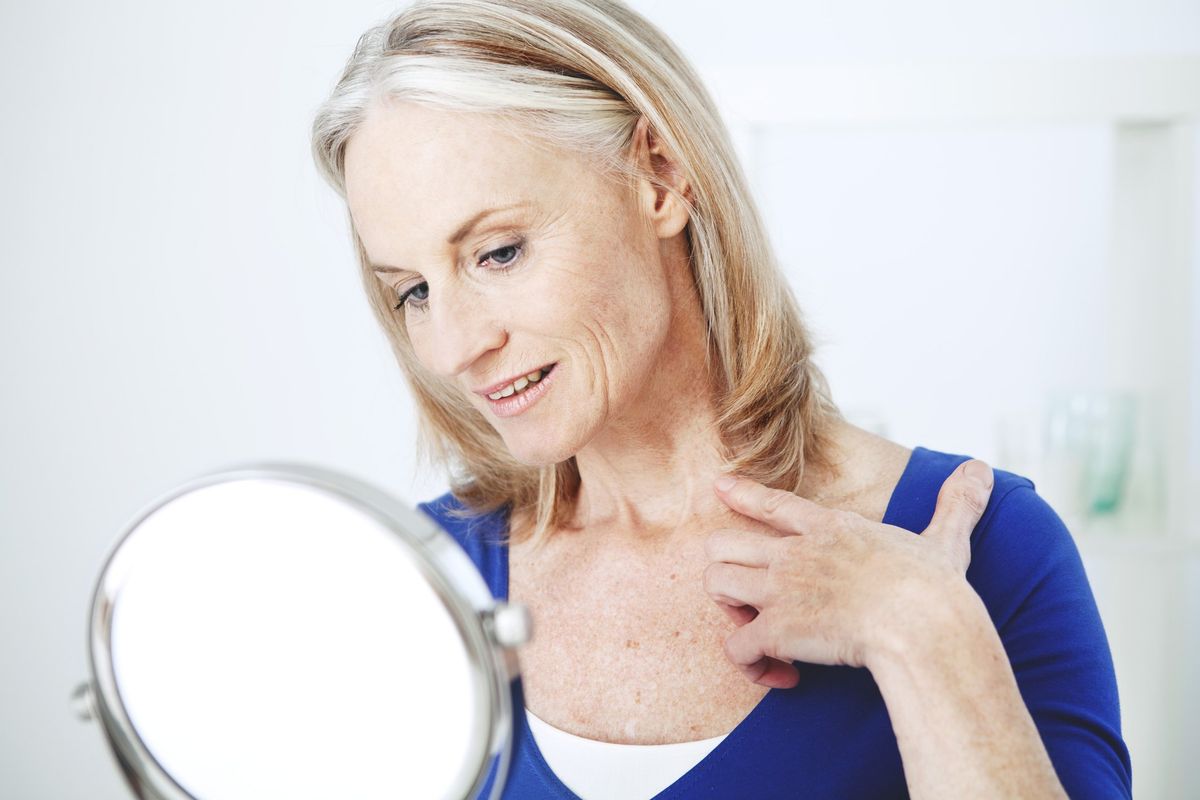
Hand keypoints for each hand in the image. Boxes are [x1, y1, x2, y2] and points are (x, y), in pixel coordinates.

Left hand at [703, 459, 994, 687]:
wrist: (922, 624)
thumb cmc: (935, 587)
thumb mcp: (944, 538)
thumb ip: (957, 505)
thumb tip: (982, 468)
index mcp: (829, 528)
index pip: (773, 503)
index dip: (742, 494)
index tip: (719, 486)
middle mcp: (794, 553)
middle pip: (721, 543)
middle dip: (727, 569)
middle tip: (752, 599)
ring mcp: (780, 589)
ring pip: (715, 585)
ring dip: (730, 614)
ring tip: (760, 634)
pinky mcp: (776, 631)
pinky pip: (735, 648)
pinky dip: (750, 665)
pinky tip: (782, 676)